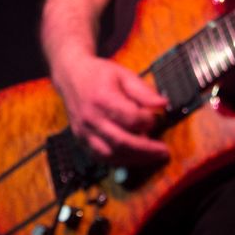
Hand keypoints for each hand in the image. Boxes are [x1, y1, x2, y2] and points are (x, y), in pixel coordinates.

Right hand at [51, 54, 169, 161]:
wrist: (70, 76)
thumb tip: (163, 104)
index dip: (147, 121)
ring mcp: (84, 131)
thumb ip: (143, 91)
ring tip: (151, 157)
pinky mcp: (81, 139)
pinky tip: (132, 158)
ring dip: (134, 159)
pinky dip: (118, 161)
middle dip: (146, 150)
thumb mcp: (123, 75)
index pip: (130, 118)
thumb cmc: (99, 74)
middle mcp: (91, 118)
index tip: (155, 118)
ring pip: (111, 155)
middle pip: (121, 142)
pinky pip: (100, 158)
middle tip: (164, 152)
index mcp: (103, 98)